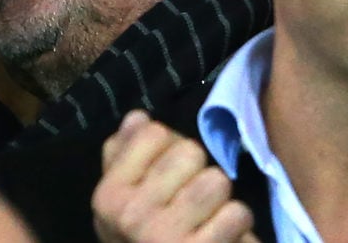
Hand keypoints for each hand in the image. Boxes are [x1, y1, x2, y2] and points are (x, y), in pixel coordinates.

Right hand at [92, 110, 258, 242]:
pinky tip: (224, 239)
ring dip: (222, 200)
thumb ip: (124, 157)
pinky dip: (239, 227)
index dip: (170, 148)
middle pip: (189, 152)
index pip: (153, 133)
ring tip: (210, 218)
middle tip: (194, 200)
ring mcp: (165, 236)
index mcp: (108, 195)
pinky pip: (237, 213)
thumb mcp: (120, 206)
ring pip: (216, 179)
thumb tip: (138, 118)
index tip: (169, 176)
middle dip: (199, 172)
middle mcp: (131, 214)